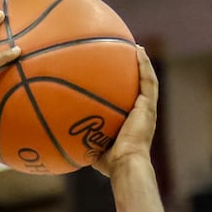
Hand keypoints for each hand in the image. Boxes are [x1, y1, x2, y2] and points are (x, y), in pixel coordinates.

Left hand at [95, 46, 157, 177]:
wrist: (125, 163)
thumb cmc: (109, 162)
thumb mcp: (92, 148)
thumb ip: (83, 141)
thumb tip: (63, 138)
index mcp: (132, 121)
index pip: (129, 100)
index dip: (126, 88)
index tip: (118, 76)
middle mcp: (142, 113)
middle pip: (140, 87)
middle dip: (136, 71)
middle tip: (128, 56)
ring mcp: (147, 109)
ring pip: (148, 81)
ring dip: (143, 63)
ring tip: (136, 48)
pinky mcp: (149, 106)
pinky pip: (148, 81)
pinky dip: (145, 65)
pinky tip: (139, 51)